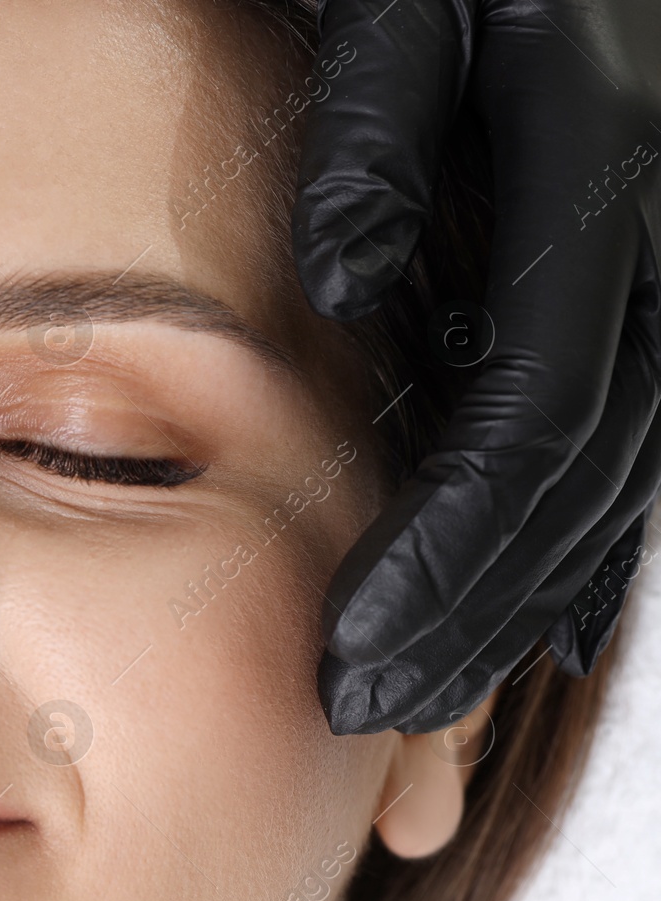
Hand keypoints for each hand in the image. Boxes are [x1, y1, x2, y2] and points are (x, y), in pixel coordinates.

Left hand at [294, 0, 660, 732]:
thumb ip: (376, 125)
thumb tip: (337, 282)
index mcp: (597, 170)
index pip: (527, 415)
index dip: (439, 550)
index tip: (344, 648)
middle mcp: (660, 239)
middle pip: (581, 478)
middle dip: (471, 612)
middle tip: (365, 710)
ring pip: (617, 477)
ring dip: (518, 602)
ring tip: (422, 696)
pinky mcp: (649, 279)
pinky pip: (629, 436)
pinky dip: (576, 542)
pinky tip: (531, 619)